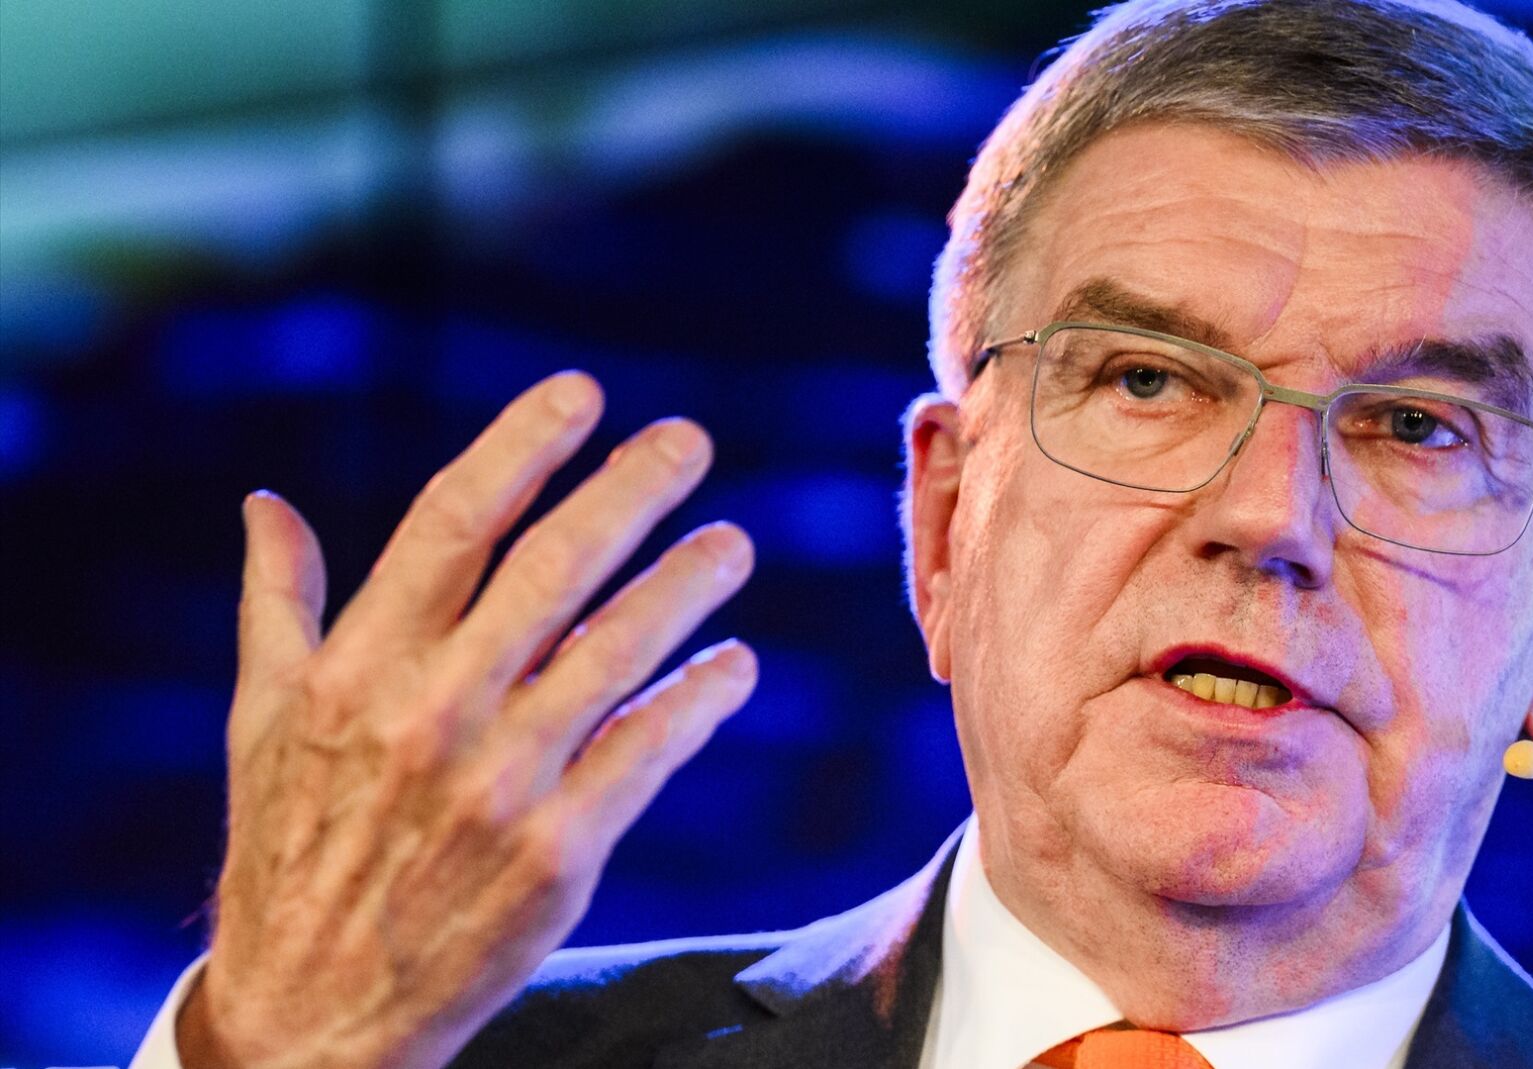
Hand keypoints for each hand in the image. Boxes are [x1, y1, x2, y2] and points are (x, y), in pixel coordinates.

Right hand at [175, 372, 756, 1068]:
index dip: (524, 446)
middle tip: (689, 441)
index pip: (452, 522)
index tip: (582, 395)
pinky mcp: (558, 853)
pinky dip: (700, 699)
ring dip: (685, 586)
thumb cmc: (288, 850)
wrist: (312, 1013)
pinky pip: (650, 751)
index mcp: (358, 668)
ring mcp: (500, 783)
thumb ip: (278, 608)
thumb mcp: (260, 725)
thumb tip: (266, 505)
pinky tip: (734, 665)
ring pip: (617, 652)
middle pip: (552, 568)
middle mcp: (430, 712)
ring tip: (732, 544)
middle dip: (631, 491)